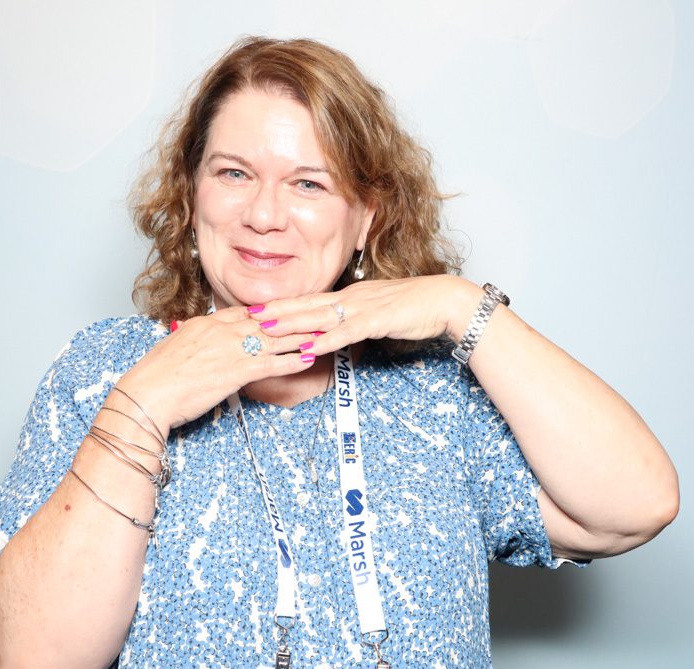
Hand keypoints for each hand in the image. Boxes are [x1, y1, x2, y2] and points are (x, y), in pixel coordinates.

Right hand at [113, 305, 318, 429]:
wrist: (146, 395)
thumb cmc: (156, 378)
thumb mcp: (176, 350)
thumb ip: (195, 343)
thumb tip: (203, 345)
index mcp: (206, 323)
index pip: (245, 311)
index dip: (272, 309)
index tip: (291, 306)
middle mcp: (221, 330)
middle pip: (267, 318)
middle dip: (295, 314)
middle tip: (317, 310)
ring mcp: (230, 349)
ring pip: (274, 338)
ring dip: (301, 334)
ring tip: (323, 332)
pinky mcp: (235, 371)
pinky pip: (270, 363)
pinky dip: (291, 360)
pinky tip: (308, 358)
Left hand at [251, 275, 479, 352]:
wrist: (445, 301)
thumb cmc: (416, 308)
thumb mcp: (379, 313)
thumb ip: (358, 321)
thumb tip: (339, 331)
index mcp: (351, 296)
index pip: (310, 301)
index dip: (283, 306)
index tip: (258, 310)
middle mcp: (352, 298)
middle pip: (307, 305)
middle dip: (277, 312)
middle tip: (248, 318)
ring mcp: (363, 308)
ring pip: (320, 317)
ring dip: (292, 324)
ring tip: (266, 331)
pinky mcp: (377, 320)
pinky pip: (346, 332)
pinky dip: (325, 339)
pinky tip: (308, 347)